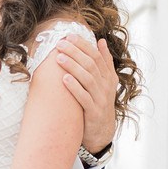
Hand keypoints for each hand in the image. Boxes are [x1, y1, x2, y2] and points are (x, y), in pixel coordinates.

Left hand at [55, 36, 118, 154]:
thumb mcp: (105, 82)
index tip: (69, 36)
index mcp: (108, 77)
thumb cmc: (99, 103)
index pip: (97, 56)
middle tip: (60, 44)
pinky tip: (64, 79)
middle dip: (75, 52)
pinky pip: (84, 98)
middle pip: (91, 65)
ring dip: (73, 67)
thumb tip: (101, 41)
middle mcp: (106, 86)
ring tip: (59, 58)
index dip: (83, 45)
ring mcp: (100, 99)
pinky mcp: (93, 112)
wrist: (102, 132)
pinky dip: (75, 87)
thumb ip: (104, 62)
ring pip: (88, 79)